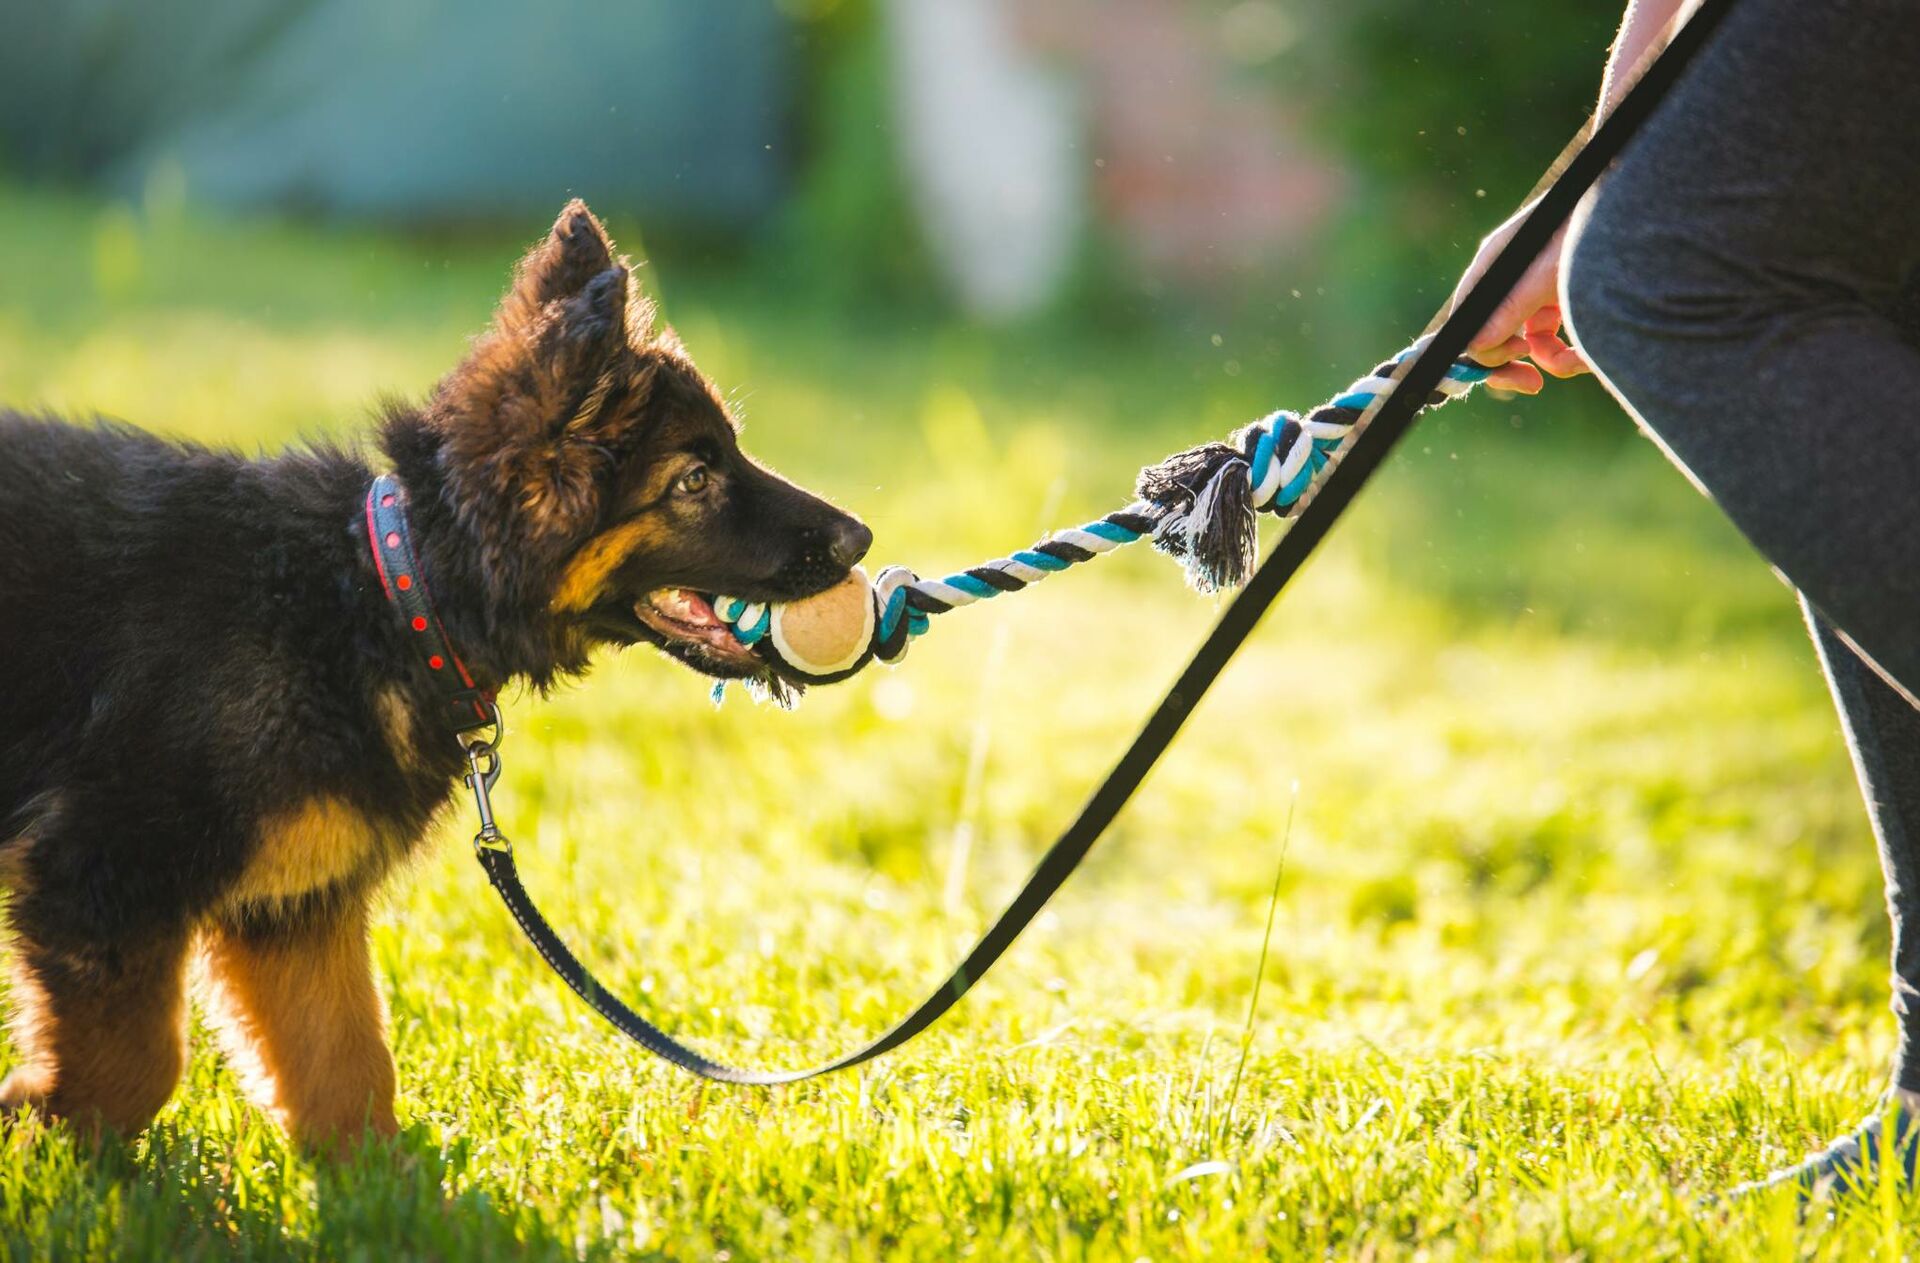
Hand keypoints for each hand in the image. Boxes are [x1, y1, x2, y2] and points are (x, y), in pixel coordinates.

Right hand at [1450, 202, 1589, 393]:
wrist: (1643, 206)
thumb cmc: (1592, 228)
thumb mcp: (1549, 272)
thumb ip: (1511, 310)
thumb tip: (1474, 348)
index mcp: (1496, 266)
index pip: (1468, 316)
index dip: (1482, 346)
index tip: (1514, 358)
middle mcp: (1511, 282)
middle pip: (1493, 336)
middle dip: (1513, 362)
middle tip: (1533, 384)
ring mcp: (1537, 292)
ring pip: (1530, 344)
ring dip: (1554, 359)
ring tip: (1583, 360)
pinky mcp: (1564, 301)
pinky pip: (1557, 340)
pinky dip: (1575, 351)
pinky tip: (1595, 352)